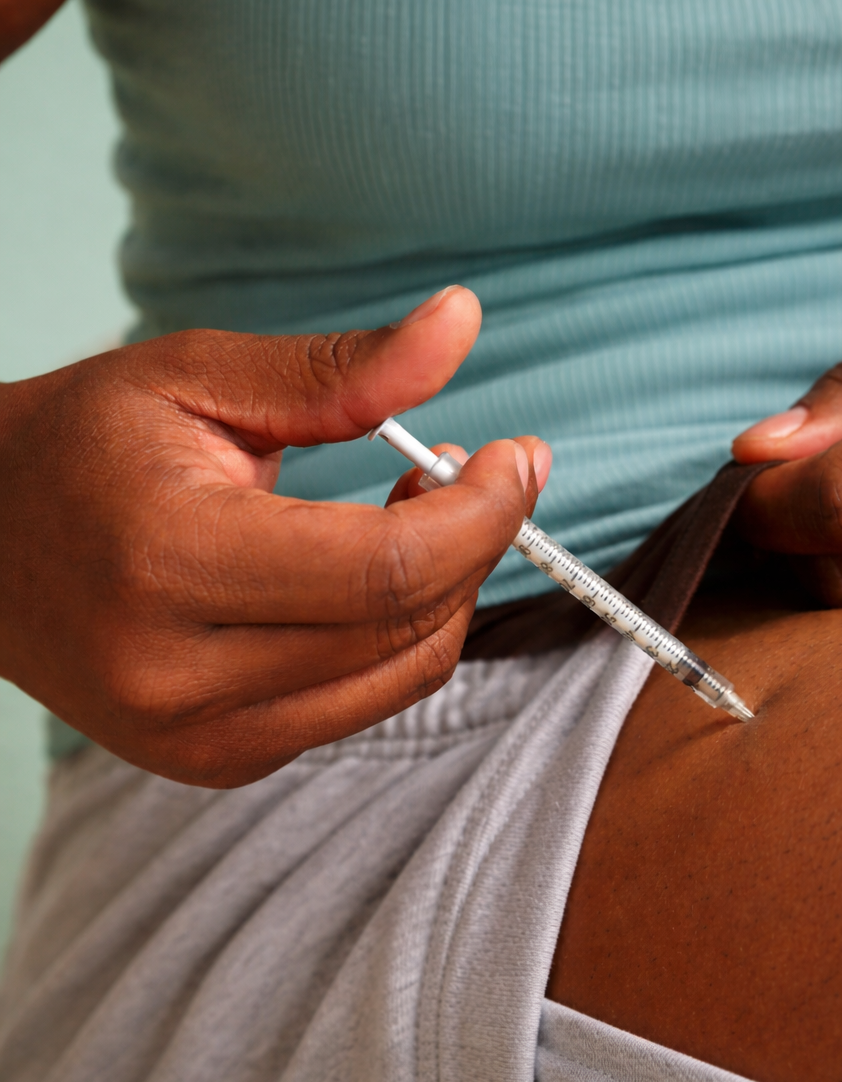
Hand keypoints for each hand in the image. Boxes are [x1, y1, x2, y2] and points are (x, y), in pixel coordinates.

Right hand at [0, 287, 547, 785]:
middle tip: (479, 473)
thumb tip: (464, 320)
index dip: (482, 513)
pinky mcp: (211, 761)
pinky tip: (362, 575)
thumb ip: (340, 368)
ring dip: (444, 594)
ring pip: (397, 680)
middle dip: (477, 545)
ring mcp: (192, 736)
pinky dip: (392, 639)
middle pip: (406, 630)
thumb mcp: (200, 375)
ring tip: (415, 514)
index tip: (518, 456)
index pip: (385, 568)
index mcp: (168, 558)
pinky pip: (356, 706)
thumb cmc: (82, 441)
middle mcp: (175, 673)